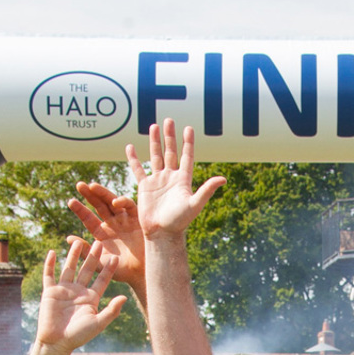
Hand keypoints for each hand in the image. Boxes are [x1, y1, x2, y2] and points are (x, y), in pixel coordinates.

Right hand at [37, 238, 125, 350]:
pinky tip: (53, 251)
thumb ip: (111, 311)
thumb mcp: (98, 323)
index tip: (116, 257)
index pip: (102, 280)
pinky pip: (49, 275)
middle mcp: (78, 292)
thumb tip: (125, 297)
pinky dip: (50, 264)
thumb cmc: (78, 336)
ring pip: (69, 268)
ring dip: (73, 256)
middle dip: (93, 257)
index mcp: (91, 298)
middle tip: (99, 242)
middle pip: (87, 270)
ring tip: (78, 242)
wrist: (57, 343)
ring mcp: (64, 290)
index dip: (108, 269)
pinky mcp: (50, 292)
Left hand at [69, 181, 145, 292]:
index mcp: (102, 233)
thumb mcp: (100, 262)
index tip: (70, 202)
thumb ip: (86, 250)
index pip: (88, 218)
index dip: (80, 209)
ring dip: (103, 193)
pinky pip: (129, 207)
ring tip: (92, 186)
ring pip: (112, 202)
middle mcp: (112, 224)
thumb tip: (68, 239)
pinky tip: (114, 202)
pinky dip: (122, 202)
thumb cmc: (121, 270)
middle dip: (90, 195)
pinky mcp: (137, 219)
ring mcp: (125, 220)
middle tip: (79, 185)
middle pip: (99, 205)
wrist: (143, 274)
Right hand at [127, 120, 223, 238]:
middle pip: (170, 152)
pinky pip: (138, 169)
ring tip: (154, 126)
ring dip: (154, 142)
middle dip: (170, 136)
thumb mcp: (195, 204)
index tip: (188, 128)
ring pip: (156, 156)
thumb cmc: (179, 222)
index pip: (186, 156)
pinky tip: (130, 147)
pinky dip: (134, 159)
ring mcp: (157, 181)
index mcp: (183, 180)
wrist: (162, 234)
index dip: (188, 143)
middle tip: (169, 120)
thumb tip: (223, 179)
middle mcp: (171, 178)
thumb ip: (207, 190)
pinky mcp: (145, 187)